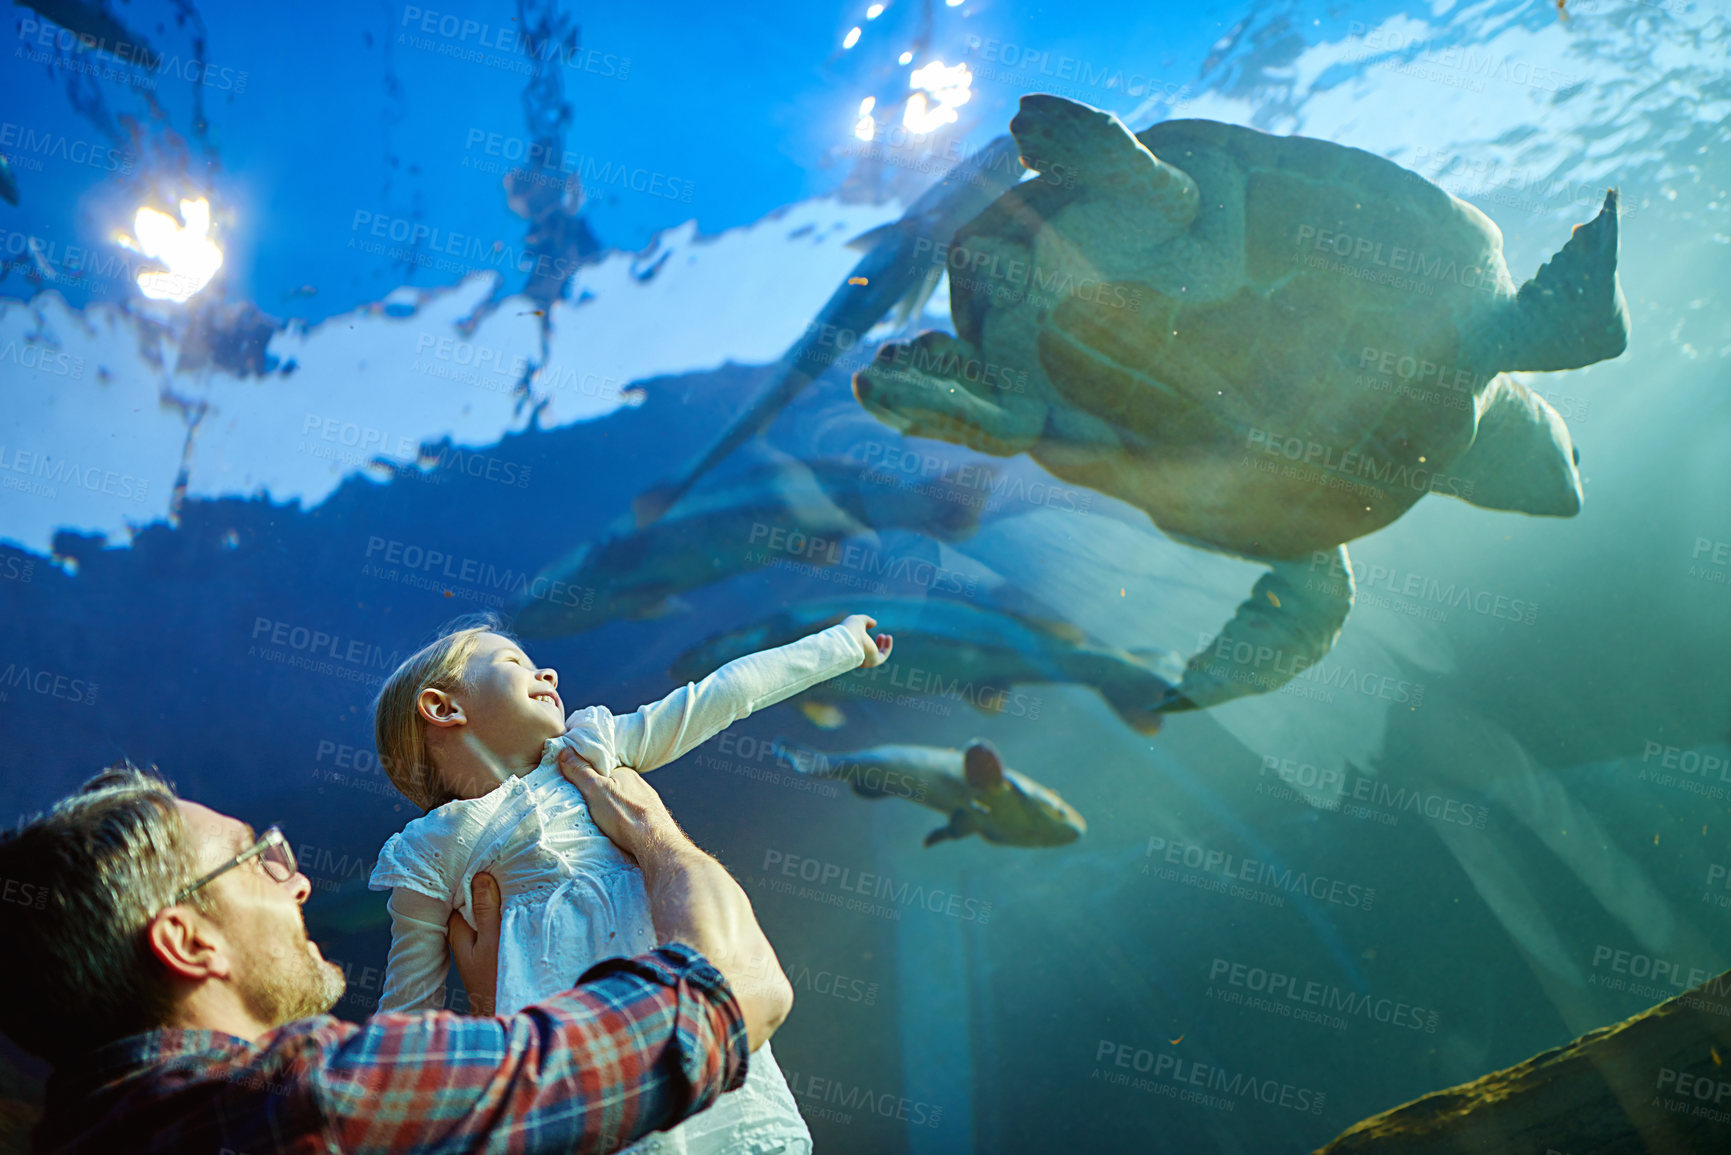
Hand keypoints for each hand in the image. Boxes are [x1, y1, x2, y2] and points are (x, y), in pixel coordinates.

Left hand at [448, 871, 500, 1015]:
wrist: (508, 1017)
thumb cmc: (496, 980)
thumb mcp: (492, 941)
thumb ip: (486, 910)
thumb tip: (480, 878)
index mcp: (459, 934)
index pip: (460, 898)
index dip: (472, 882)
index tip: (488, 864)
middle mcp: (466, 940)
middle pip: (472, 906)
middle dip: (485, 892)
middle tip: (504, 871)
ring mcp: (479, 949)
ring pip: (484, 918)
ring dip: (497, 906)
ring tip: (514, 887)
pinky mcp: (492, 956)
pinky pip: (496, 929)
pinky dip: (505, 919)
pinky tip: (519, 912)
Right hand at [558, 748, 683, 860]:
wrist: (656, 844)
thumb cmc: (626, 816)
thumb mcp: (595, 790)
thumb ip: (580, 771)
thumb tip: (565, 750)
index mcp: (625, 772)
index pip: (600, 766)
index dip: (585, 773)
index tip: (572, 783)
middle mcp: (638, 784)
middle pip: (611, 784)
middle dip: (598, 792)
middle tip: (582, 804)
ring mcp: (646, 801)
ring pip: (622, 800)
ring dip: (610, 807)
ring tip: (599, 819)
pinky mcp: (650, 819)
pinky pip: (630, 814)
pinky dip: (621, 818)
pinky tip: (616, 828)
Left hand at [841, 613, 892, 668]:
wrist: (848, 641)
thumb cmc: (850, 630)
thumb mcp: (858, 621)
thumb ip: (866, 620)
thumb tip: (874, 623)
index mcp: (851, 647)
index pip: (860, 645)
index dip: (867, 637)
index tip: (871, 627)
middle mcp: (858, 655)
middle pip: (869, 652)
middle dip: (877, 644)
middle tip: (881, 635)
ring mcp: (865, 659)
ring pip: (877, 655)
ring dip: (883, 646)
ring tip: (887, 636)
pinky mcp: (873, 661)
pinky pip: (883, 656)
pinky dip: (887, 647)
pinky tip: (888, 637)